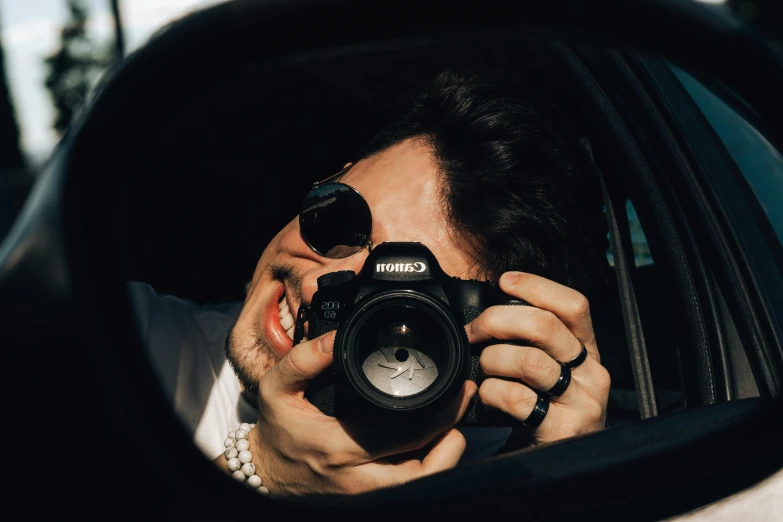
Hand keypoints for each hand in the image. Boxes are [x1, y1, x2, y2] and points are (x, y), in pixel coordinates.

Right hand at [244, 331, 476, 495]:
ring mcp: (365, 495)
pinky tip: (432, 444)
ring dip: (444, 458)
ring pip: (421, 486)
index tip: (458, 391)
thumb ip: (304, 360)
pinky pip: (409, 489)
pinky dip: (427, 468)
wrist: (264, 473)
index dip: (441, 418)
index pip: (403, 438)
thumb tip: (334, 336)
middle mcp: (357, 479)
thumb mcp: (277, 389)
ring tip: (452, 426)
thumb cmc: (277, 432)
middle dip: (453, 442)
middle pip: (424, 473)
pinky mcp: (369, 500)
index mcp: (338, 447)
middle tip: (462, 408)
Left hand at [467, 272, 610, 444]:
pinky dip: (490, 394)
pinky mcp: (563, 429)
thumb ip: (532, 343)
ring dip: (492, 360)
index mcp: (586, 353)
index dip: (537, 286)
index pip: (573, 306)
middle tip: (473, 332)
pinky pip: (518, 398)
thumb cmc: (540, 415)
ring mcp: (581, 403)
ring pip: (530, 360)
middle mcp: (592, 374)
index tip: (504, 282)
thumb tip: (492, 308)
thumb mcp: (545, 373)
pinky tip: (485, 400)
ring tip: (482, 371)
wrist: (551, 469)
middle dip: (497, 321)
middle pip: (545, 326)